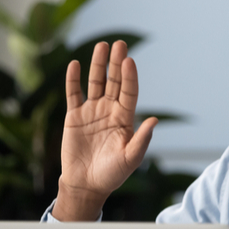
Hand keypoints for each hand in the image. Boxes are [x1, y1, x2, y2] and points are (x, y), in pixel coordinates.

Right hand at [52, 41, 157, 220]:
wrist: (87, 184)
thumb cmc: (112, 174)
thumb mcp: (130, 158)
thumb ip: (141, 139)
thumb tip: (154, 120)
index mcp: (125, 119)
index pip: (129, 92)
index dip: (130, 76)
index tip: (129, 60)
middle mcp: (110, 110)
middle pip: (114, 82)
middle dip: (116, 63)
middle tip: (119, 44)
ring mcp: (92, 111)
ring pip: (95, 83)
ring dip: (98, 65)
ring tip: (101, 46)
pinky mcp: (74, 116)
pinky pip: (74, 93)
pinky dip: (74, 79)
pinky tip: (76, 64)